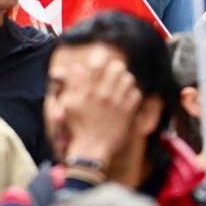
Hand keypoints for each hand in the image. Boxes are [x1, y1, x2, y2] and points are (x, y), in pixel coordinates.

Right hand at [56, 50, 141, 164]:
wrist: (91, 149)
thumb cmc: (77, 127)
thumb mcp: (69, 104)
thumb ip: (74, 84)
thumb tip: (78, 67)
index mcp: (87, 90)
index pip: (97, 64)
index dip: (100, 56)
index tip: (101, 57)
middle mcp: (103, 93)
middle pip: (117, 67)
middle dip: (116, 68)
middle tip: (114, 74)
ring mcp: (117, 102)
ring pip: (129, 78)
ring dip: (125, 80)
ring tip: (121, 86)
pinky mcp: (128, 112)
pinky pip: (136, 93)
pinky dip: (133, 93)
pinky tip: (127, 98)